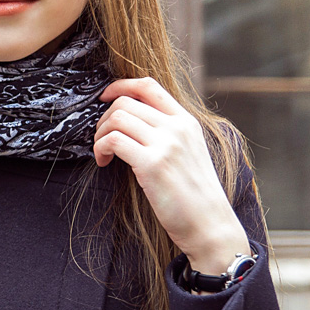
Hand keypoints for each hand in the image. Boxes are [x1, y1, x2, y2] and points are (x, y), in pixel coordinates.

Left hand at [93, 77, 249, 273]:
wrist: (209, 224)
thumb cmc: (194, 195)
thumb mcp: (189, 152)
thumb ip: (168, 133)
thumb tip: (133, 121)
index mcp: (186, 121)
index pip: (148, 85)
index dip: (120, 86)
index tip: (105, 98)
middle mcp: (177, 127)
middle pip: (126, 102)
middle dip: (104, 118)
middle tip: (102, 138)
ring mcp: (166, 144)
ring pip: (117, 118)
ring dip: (100, 134)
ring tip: (103, 152)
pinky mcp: (152, 164)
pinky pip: (113, 141)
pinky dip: (100, 149)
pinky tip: (104, 162)